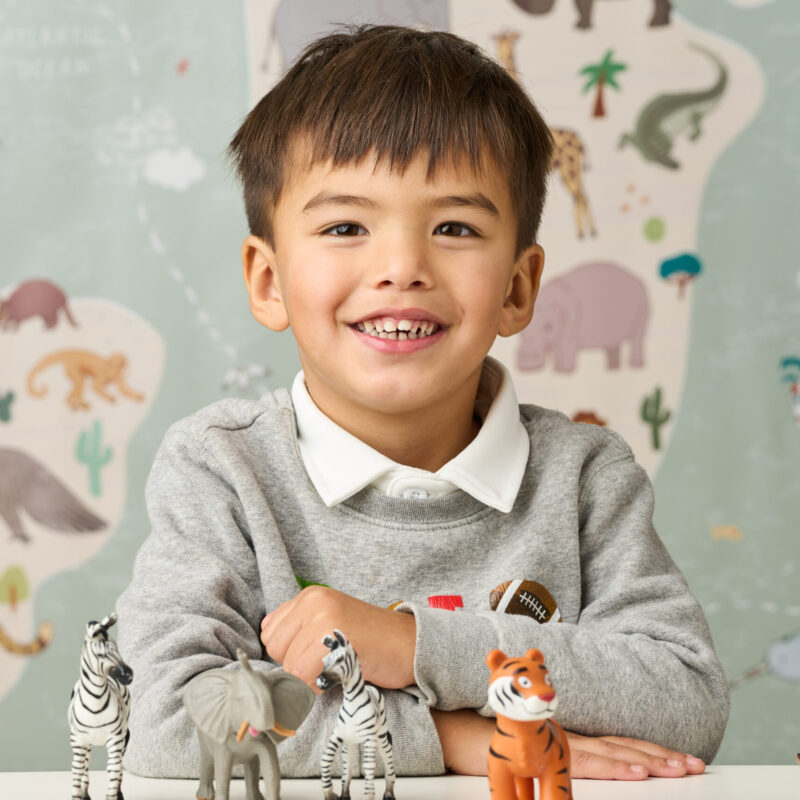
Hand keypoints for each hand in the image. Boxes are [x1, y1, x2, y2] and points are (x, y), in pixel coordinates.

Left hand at [260, 585, 416, 692]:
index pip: (270, 633)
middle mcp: (312, 600)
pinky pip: (303, 674)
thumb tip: (267, 646)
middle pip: (275, 649)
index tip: (315, 654)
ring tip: (337, 665)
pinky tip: (340, 673)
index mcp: (309, 596)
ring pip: (288, 665)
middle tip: (328, 660)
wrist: (410, 645)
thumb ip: (298, 629)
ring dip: (309, 676)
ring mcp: (321, 616)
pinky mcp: (331, 636)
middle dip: (296, 665)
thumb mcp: (330, 623)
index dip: (290, 652)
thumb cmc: (371, 642)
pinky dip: (318, 684)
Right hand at [431, 710, 705, 778]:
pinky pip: (585, 762)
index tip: (681, 761)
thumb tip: (569, 781)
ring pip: (613, 754)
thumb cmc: (485, 743)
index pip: (616, 747)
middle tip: (697, 766)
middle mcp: (568, 738)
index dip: (649, 753)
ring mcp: (558, 744)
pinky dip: (614, 768)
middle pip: (623, 748)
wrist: (453, 725)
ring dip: (649, 763)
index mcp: (566, 740)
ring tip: (680, 771)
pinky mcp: (544, 753)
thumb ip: (545, 766)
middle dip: (662, 759)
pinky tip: (635, 774)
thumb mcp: (522, 759)